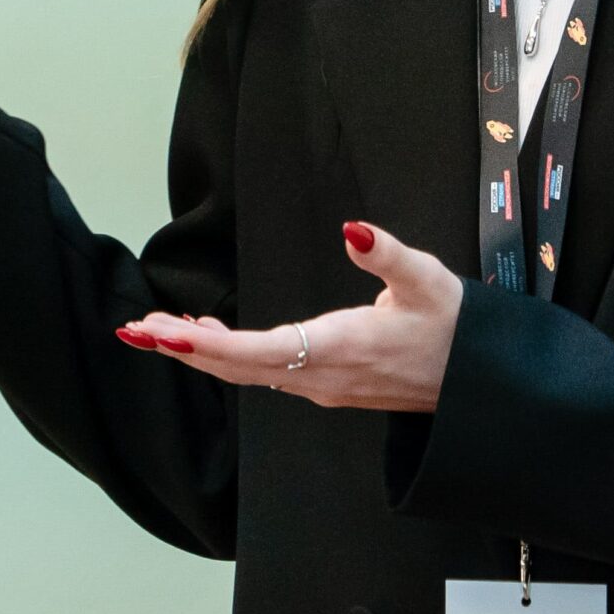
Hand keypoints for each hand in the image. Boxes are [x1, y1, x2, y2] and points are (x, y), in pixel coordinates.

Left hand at [116, 221, 463, 412]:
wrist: (479, 381)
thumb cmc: (455, 328)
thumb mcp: (428, 279)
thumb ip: (386, 253)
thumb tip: (353, 228)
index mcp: (339, 349)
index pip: (258, 351)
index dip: (206, 346)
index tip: (164, 336)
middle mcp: (321, 377)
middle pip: (237, 366)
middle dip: (184, 348)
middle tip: (135, 330)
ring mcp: (321, 385)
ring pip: (248, 371)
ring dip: (201, 352)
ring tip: (157, 330)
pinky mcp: (326, 383)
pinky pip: (265, 371)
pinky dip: (229, 354)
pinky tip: (209, 337)